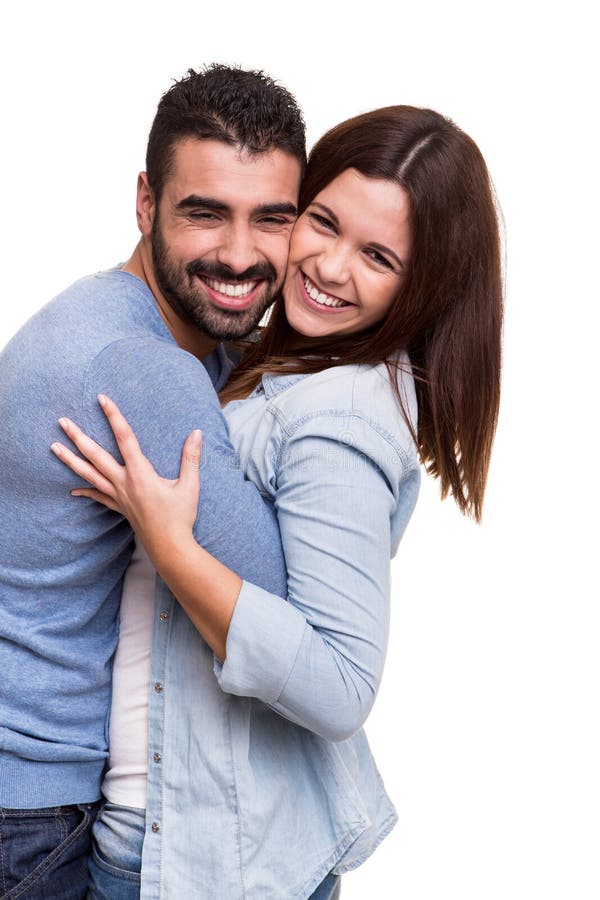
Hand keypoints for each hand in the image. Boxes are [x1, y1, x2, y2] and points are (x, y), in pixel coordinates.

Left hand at [51, 394, 201, 559]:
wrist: (170, 546)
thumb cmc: (181, 516)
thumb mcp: (190, 485)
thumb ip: (191, 457)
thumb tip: (197, 433)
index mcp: (140, 473)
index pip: (124, 438)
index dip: (113, 416)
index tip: (102, 399)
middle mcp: (124, 482)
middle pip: (95, 455)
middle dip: (78, 437)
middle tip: (62, 421)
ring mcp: (118, 496)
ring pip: (89, 474)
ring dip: (70, 460)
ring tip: (54, 447)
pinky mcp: (119, 508)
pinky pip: (97, 497)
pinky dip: (84, 492)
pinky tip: (72, 490)